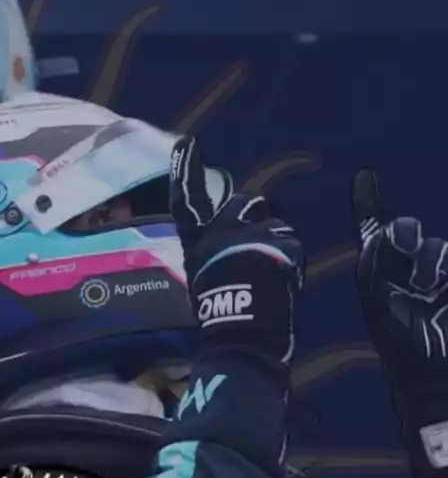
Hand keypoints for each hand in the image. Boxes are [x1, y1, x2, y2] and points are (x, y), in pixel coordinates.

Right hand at [170, 137, 304, 363]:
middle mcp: (220, 232)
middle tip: (261, 248)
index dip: (185, 171)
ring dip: (277, 240)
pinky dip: (291, 261)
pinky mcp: (279, 244)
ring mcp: (250, 235)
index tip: (186, 142)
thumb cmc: (219, 316)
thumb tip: (233, 249)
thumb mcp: (204, 279)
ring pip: (275, 223)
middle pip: (246, 203)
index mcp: (198, 243)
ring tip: (272, 272)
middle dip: (257, 218)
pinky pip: (291, 244)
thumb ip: (216, 255)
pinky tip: (283, 282)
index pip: (186, 202)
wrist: (243, 335)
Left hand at [352, 169, 447, 376]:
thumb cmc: (403, 343)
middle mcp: (407, 266)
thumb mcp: (380, 299)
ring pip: (437, 247)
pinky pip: (446, 261)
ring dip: (430, 262)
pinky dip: (443, 272)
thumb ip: (380, 260)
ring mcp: (436, 274)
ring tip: (428, 291)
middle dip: (405, 238)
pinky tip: (441, 291)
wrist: (434, 376)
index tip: (365, 175)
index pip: (375, 228)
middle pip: (408, 230)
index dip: (369, 201)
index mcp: (381, 269)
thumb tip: (386, 228)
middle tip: (407, 267)